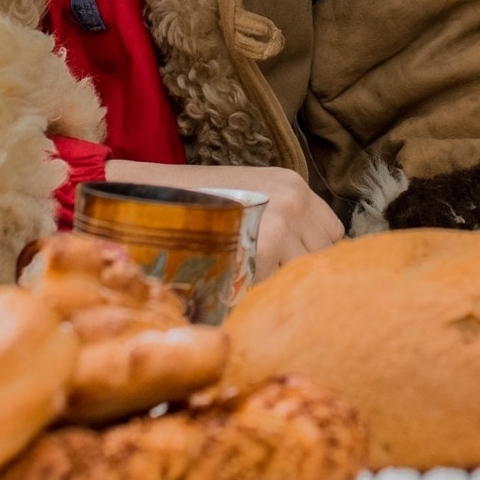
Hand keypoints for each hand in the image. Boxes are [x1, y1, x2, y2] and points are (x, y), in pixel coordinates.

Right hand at [102, 161, 344, 276]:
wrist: (146, 196)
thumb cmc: (192, 204)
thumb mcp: (247, 196)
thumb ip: (279, 220)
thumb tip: (304, 265)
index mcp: (292, 185)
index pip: (332, 232)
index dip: (311, 255)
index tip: (288, 269)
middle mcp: (294, 200)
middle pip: (324, 254)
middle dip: (299, 274)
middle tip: (267, 286)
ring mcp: (282, 223)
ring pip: (304, 272)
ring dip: (282, 287)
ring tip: (248, 290)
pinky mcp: (265, 248)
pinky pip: (278, 285)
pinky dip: (261, 295)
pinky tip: (238, 293)